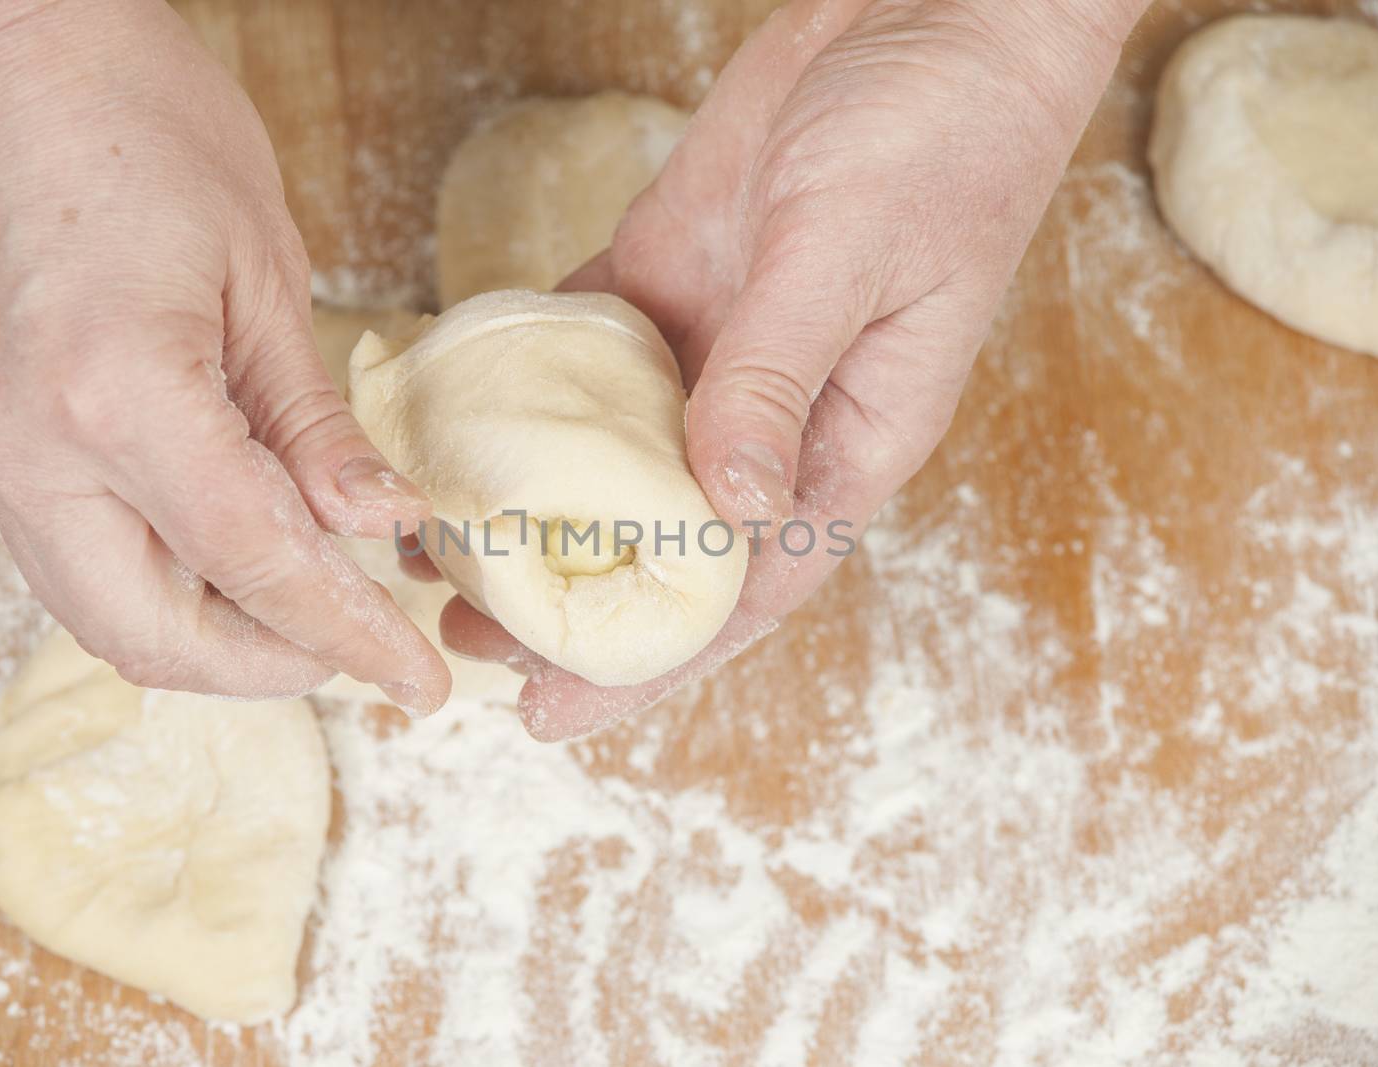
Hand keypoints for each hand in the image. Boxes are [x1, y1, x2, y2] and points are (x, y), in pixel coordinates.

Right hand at [0, 0, 449, 707]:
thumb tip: (380, 525)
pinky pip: (75, 563)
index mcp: (116, 397)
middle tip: (363, 645)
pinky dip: (164, 586)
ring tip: (309, 609)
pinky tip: (233, 557)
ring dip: (215, 636)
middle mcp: (32, 453)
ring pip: (106, 615)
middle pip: (157, 637)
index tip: (416, 679)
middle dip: (272, 667)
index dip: (349, 636)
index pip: (257, 566)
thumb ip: (312, 422)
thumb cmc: (136, 123)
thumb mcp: (263, 269)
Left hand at [441, 0, 1145, 737]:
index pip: (744, 587)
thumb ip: (780, 378)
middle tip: (463, 634)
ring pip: (610, 460)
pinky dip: (522, 390)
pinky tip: (458, 422)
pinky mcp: (669, 278)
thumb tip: (725, 509)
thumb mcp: (851, 259)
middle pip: (660, 542)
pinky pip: (583, 354)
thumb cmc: (940, 137)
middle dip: (567, 599)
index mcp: (844, 442)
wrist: (933, 12)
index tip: (556, 711)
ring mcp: (714, 350)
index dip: (651, 661)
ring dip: (533, 510)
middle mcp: (771, 416)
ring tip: (437, 547)